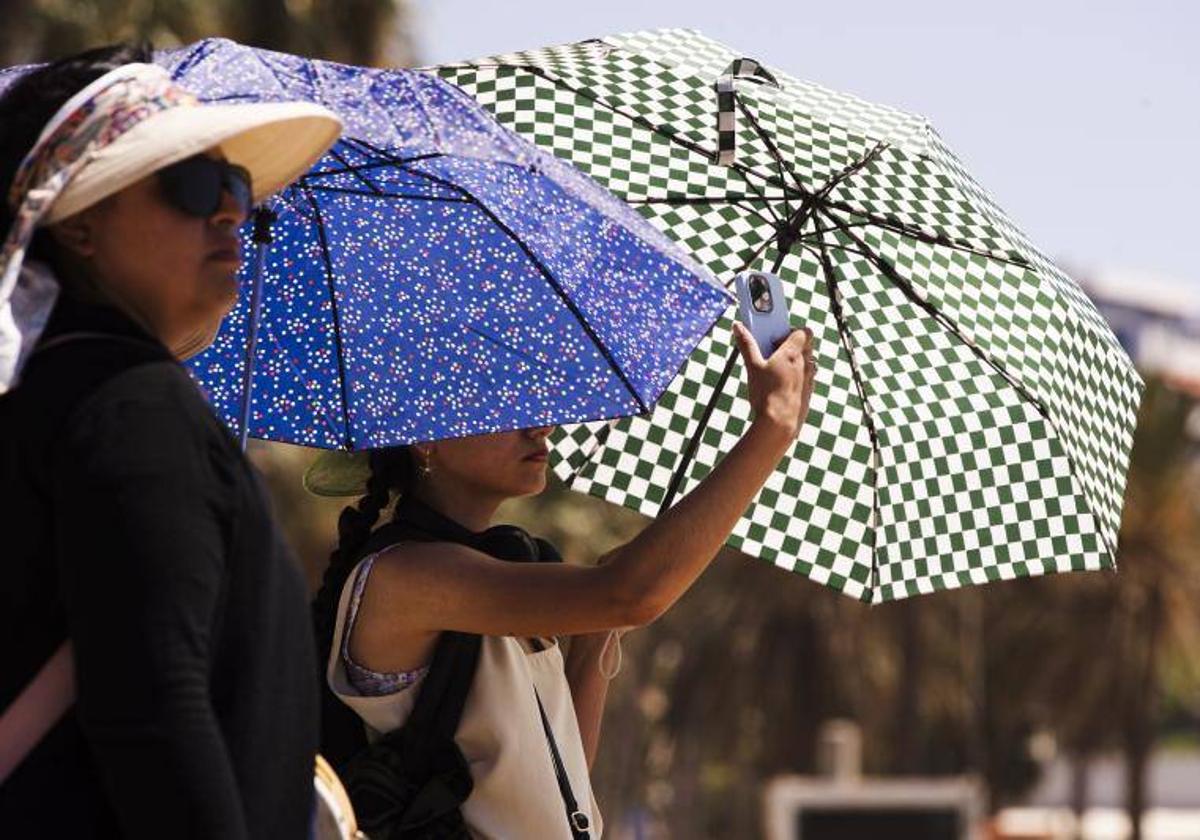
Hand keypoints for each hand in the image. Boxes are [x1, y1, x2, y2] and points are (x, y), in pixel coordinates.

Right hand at [732, 322, 815, 440]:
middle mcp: (805, 364)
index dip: (790, 331)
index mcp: (793, 353)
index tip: (774, 337)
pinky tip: (778, 386)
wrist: (780, 424)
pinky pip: (804, 378)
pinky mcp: (807, 392)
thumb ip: (746, 345)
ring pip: (806, 362)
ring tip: (773, 369)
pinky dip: (794, 376)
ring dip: (793, 361)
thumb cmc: (767, 394)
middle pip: (805, 345)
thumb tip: (738, 327)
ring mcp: (808, 379)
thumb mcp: (752, 367)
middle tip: (771, 351)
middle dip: (790, 345)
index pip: (803, 331)